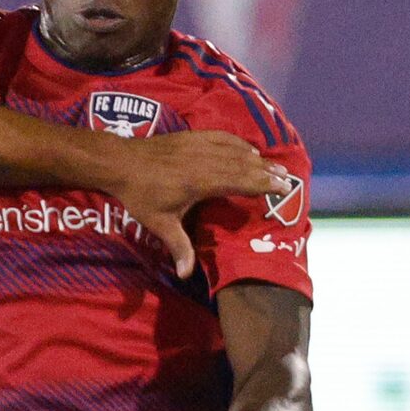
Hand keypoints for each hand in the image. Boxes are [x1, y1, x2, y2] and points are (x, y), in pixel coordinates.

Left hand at [102, 131, 294, 280]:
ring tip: (275, 166)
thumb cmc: (141, 195)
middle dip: (268, 173)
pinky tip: (248, 149)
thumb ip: (178, 246)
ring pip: (237, 150)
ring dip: (258, 159)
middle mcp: (207, 160)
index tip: (283, 188)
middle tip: (288, 179)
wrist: (121, 162)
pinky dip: (239, 143)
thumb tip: (185, 274)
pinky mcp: (193, 137)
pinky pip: (223, 137)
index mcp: (203, 182)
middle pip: (245, 165)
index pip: (242, 182)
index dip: (264, 185)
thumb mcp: (160, 224)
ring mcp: (201, 145)